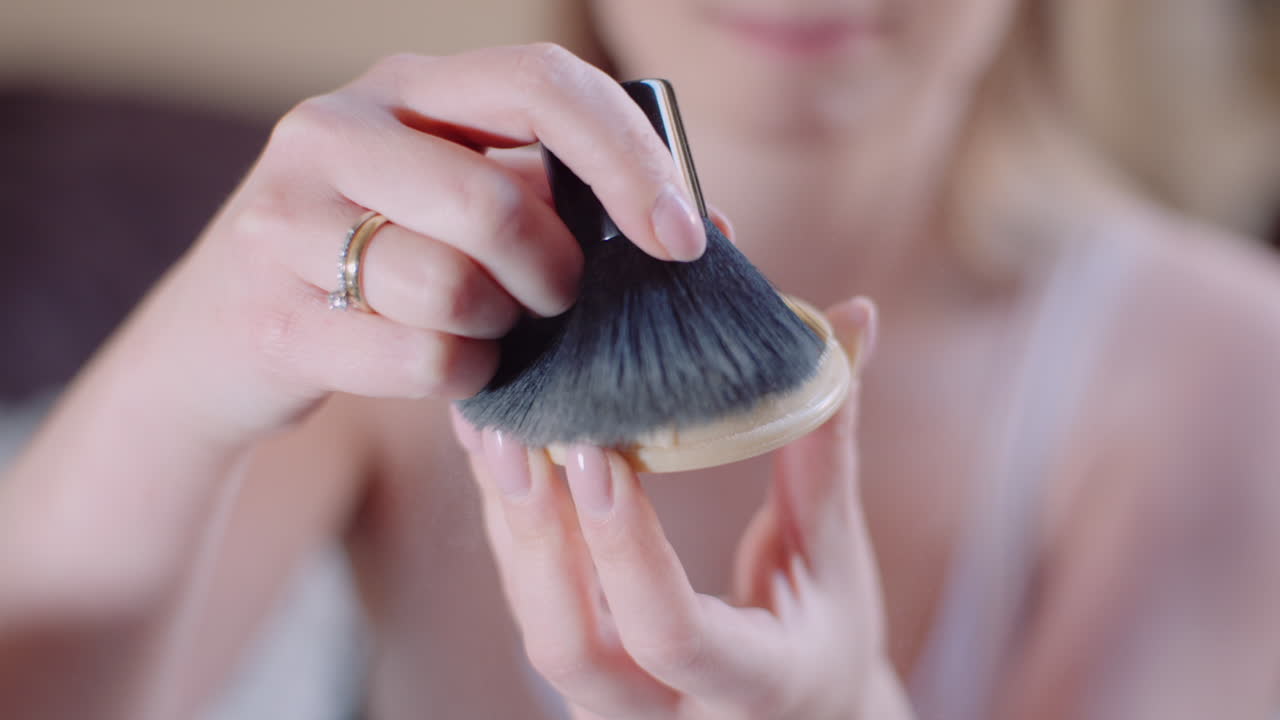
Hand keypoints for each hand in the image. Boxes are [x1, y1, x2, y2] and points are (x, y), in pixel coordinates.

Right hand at [134, 44, 706, 438]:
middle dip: (556, 275)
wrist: (224, 332)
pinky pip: (420, 358)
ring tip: (482, 329)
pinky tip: (445, 368)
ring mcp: (288, 218)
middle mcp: (338, 129)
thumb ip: (564, 200)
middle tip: (553, 301)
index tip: (680, 240)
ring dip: (499, 331)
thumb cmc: (383, 262)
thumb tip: (706, 227)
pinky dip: (461, 380)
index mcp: (408, 87)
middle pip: (499, 203)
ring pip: (455, 289)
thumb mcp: (461, 203)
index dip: (630, 159)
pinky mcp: (272, 315)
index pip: (544, 83)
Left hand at [454, 298, 912, 718]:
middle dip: (536, 539)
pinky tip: (495, 448)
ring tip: (488, 419)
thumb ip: (828, 444)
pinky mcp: (580, 671)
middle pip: (569, 648)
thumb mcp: (837, 554)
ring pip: (536, 621)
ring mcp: (610, 705)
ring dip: (507, 521)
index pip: (671, 634)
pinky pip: (530, 601)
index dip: (627, 549)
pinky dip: (509, 525)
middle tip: (512, 435)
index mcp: (751, 688)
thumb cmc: (827, 633)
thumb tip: (855, 318)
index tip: (594, 454)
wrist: (795, 713)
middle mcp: (665, 716)